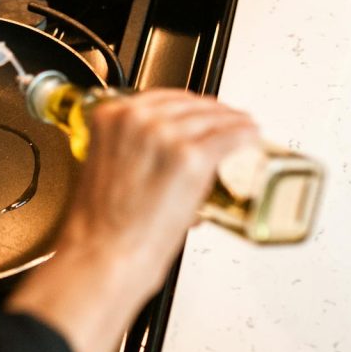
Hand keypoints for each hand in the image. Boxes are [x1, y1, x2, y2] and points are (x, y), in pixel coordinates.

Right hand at [6, 90, 257, 351]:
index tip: (196, 111)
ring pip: (213, 117)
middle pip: (189, 103)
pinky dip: (245, 135)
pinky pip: (231, 136)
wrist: (103, 254)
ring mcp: (168, 137)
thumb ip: (125, 147)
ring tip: (243, 129)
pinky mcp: (193, 159)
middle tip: (224, 121)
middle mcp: (139, 120)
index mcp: (111, 117)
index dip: (185, 104)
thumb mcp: (102, 166)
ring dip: (232, 120)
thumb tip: (154, 152)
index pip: (160, 97)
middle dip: (210, 111)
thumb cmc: (99, 225)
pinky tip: (251, 137)